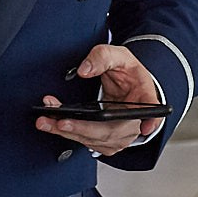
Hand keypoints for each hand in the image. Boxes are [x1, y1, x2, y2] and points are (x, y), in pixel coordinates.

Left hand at [35, 43, 164, 154]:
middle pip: (110, 132)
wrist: (125, 84)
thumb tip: (85, 70)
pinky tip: (53, 123)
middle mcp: (134, 124)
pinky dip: (68, 133)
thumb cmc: (127, 72)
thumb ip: (102, 57)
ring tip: (46, 121)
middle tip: (60, 121)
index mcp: (145, 100)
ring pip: (94, 141)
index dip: (150, 121)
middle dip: (81, 129)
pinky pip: (86, 141)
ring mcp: (120, 136)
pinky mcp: (105, 141)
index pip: (151, 112)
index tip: (145, 126)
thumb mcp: (118, 55)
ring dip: (68, 132)